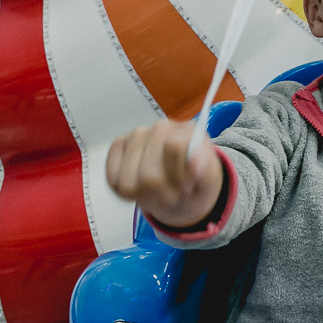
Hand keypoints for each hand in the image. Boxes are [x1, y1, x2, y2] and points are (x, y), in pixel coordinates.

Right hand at [105, 119, 223, 228]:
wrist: (182, 189)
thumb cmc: (196, 184)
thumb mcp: (209, 183)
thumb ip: (206, 170)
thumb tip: (197, 156)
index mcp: (188, 131)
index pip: (173, 147)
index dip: (179, 177)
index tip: (187, 186)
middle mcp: (161, 127)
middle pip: (149, 174)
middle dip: (162, 194)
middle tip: (174, 194)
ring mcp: (136, 135)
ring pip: (128, 182)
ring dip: (144, 196)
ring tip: (159, 192)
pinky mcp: (118, 146)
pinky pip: (113, 180)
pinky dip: (127, 193)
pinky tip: (141, 187)